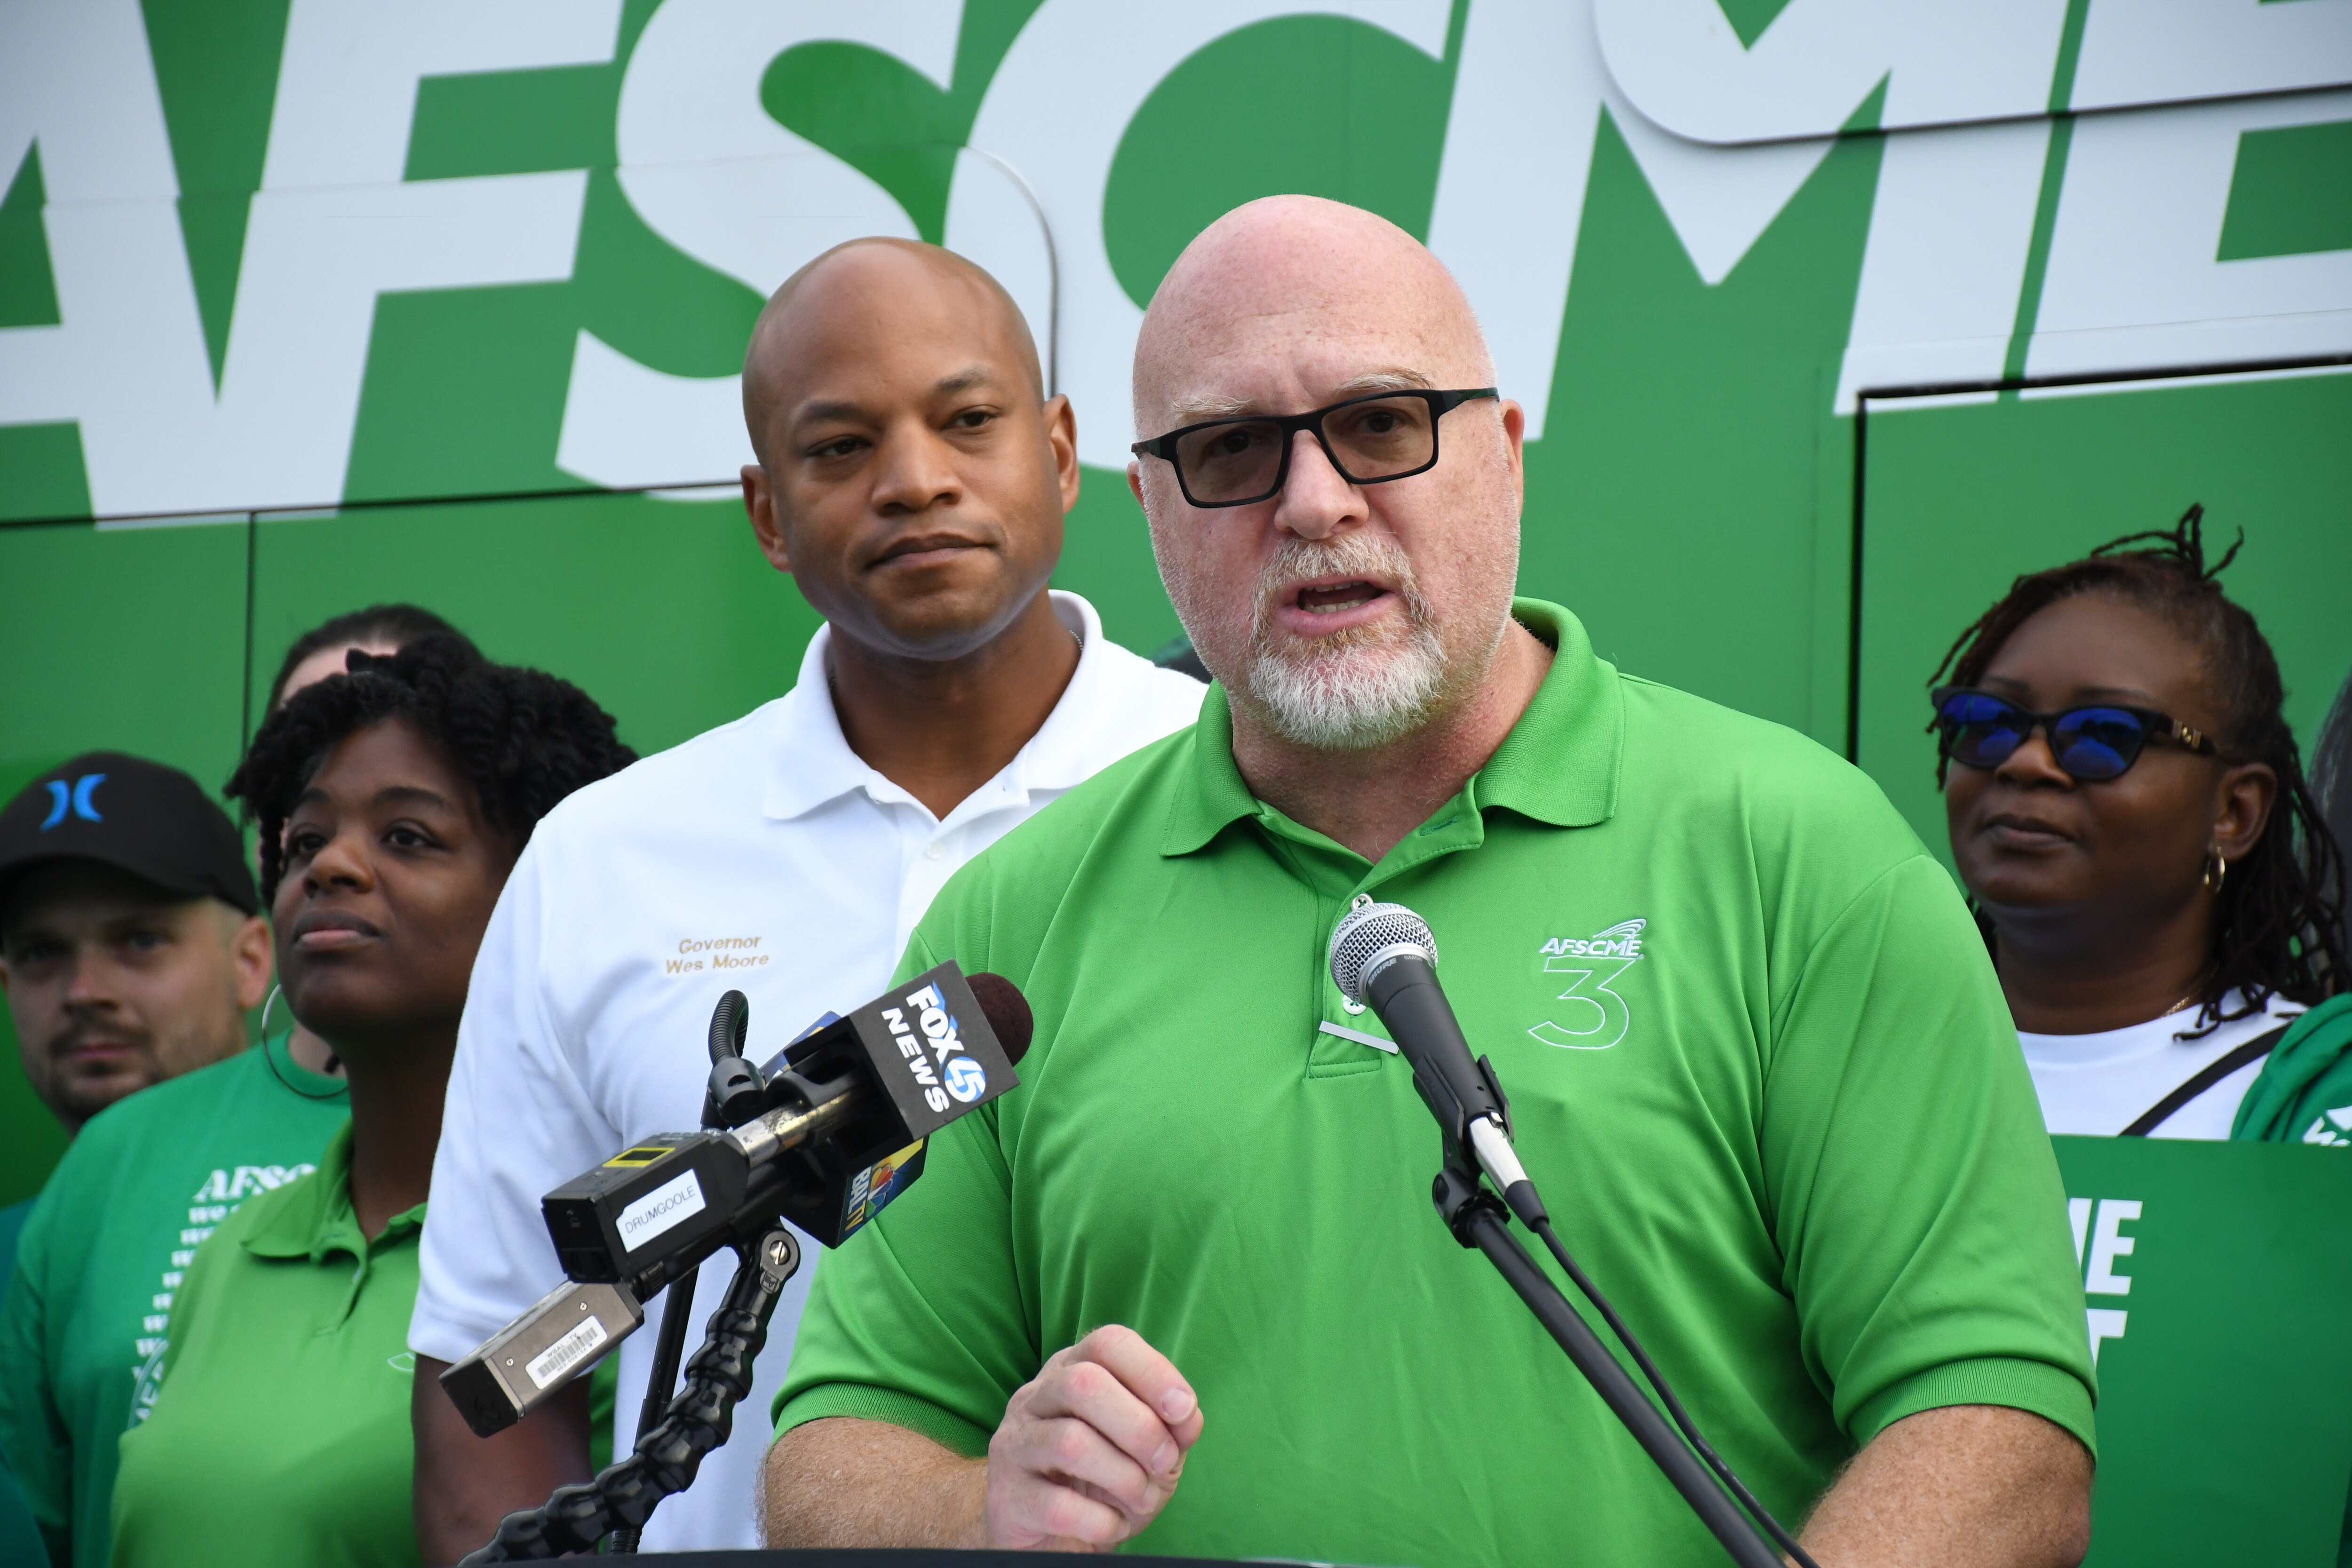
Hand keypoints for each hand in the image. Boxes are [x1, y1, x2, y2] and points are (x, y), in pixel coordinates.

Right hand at [985, 1324, 1203, 1551]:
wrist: (1055, 1538)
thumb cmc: (1105, 1483)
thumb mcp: (1149, 1451)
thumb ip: (1172, 1427)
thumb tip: (1186, 1414)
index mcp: (1071, 1371)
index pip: (1108, 1344)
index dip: (1153, 1372)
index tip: (1184, 1410)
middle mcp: (1034, 1398)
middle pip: (1084, 1384)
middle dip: (1140, 1427)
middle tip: (1164, 1462)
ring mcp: (1014, 1444)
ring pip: (1071, 1442)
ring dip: (1124, 1476)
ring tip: (1142, 1499)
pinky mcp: (1007, 1497)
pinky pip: (1058, 1505)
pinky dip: (1100, 1521)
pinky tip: (1112, 1526)